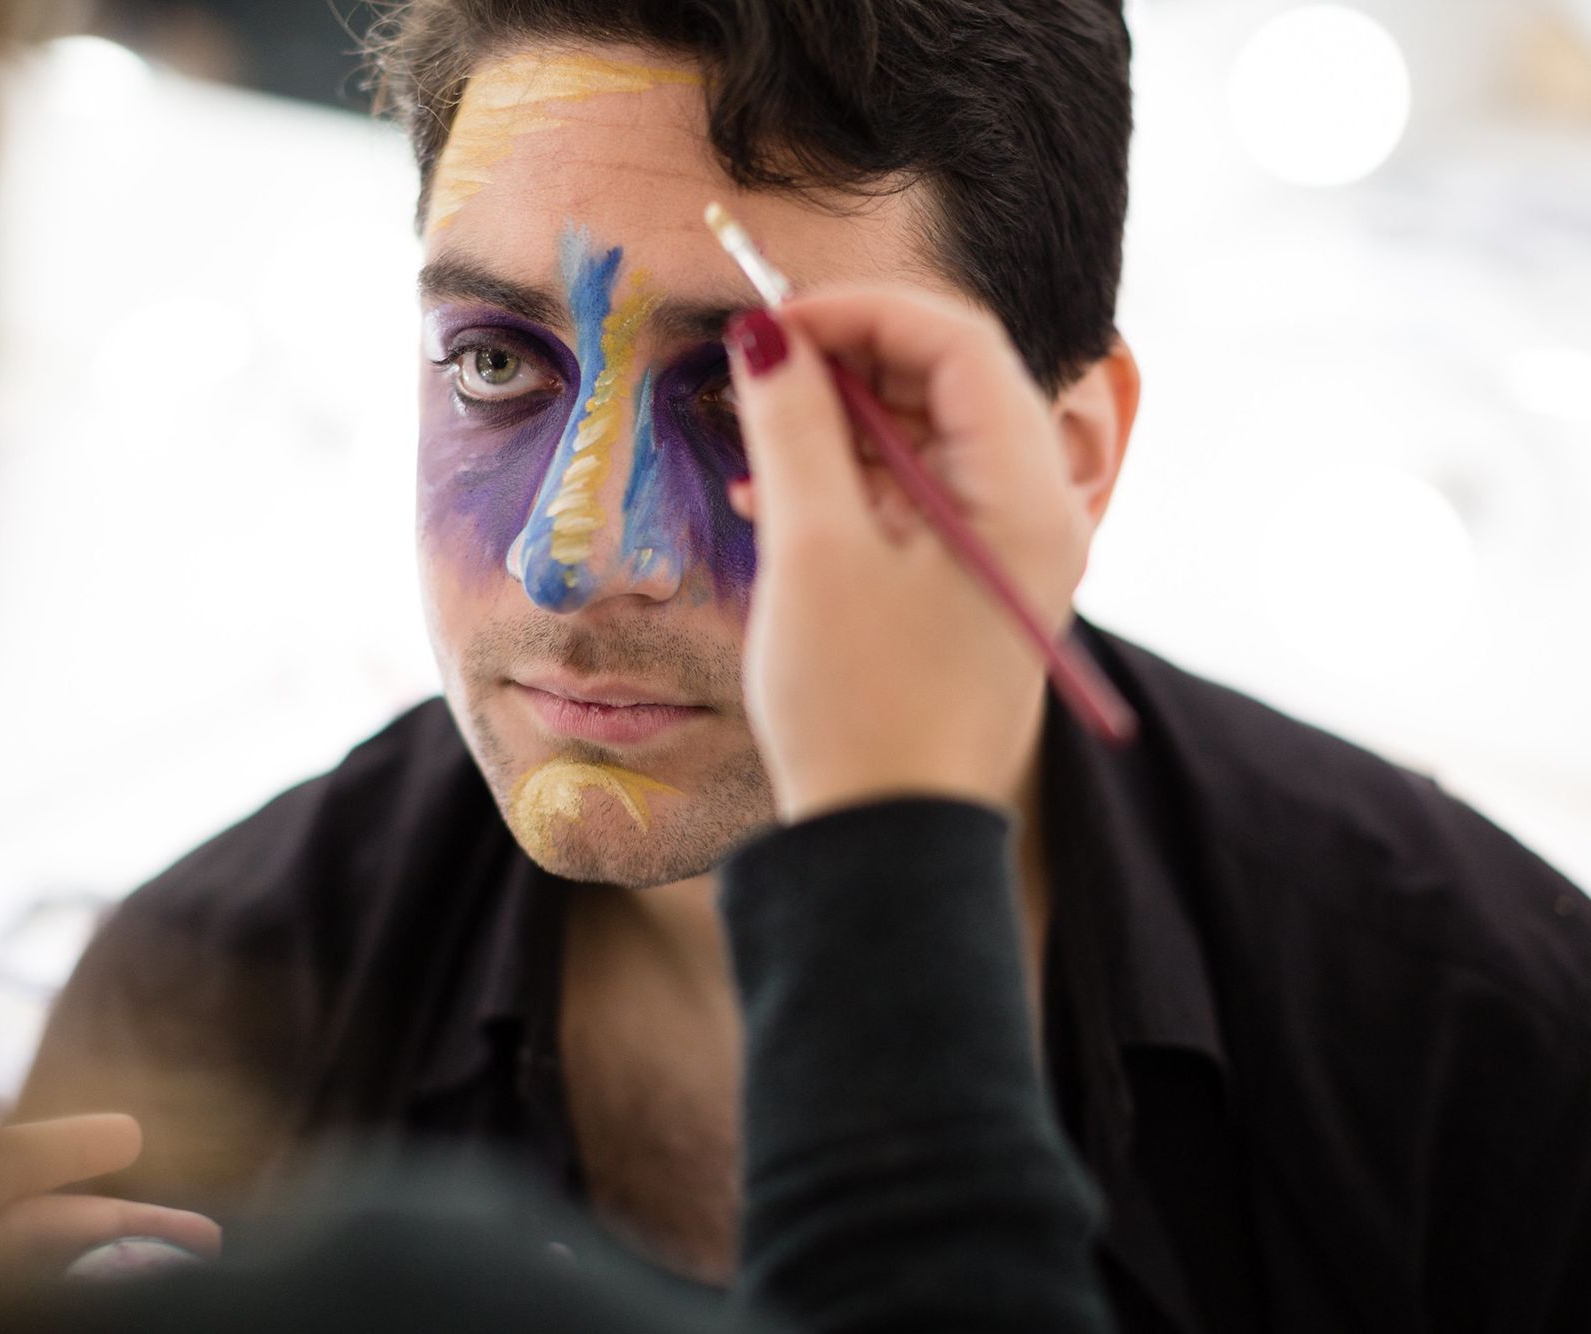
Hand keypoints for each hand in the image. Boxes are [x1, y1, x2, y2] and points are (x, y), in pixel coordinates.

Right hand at [725, 291, 1089, 819]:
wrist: (889, 844)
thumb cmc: (859, 707)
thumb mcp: (814, 553)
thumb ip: (794, 427)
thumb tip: (767, 336)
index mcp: (1021, 494)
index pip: (955, 339)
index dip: (859, 311)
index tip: (772, 322)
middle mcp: (1034, 512)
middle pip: (947, 380)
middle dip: (846, 360)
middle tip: (757, 369)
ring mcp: (1005, 550)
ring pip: (925, 435)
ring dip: (838, 424)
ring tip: (754, 451)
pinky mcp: (968, 584)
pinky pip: (915, 495)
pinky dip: (848, 481)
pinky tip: (775, 502)